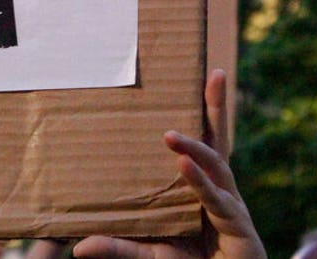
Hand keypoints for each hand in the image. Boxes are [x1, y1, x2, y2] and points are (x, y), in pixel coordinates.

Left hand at [72, 69, 265, 258]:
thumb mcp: (149, 254)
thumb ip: (119, 248)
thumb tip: (78, 248)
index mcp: (200, 187)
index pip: (201, 143)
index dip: (204, 112)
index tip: (203, 76)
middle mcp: (218, 189)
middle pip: (218, 141)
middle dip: (217, 107)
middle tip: (216, 74)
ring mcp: (231, 205)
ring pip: (215, 165)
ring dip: (193, 147)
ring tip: (169, 135)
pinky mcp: (238, 225)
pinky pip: (215, 199)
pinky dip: (199, 182)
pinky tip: (183, 165)